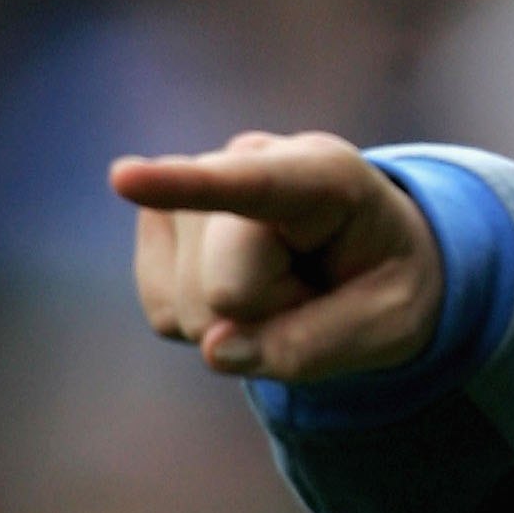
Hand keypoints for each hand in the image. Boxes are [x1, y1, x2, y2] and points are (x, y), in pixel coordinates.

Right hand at [110, 131, 443, 381]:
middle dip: (274, 319)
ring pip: (190, 308)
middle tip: (320, 294)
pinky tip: (244, 290)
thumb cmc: (383, 283)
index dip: (188, 186)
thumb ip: (313, 344)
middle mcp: (249, 162)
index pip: (251, 185)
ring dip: (242, 323)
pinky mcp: (158, 223)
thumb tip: (214, 351)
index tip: (124, 178)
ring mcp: (194, 188)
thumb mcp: (389, 325)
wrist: (366, 257)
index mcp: (326, 175)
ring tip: (288, 286)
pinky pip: (165, 315)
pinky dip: (208, 326)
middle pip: (226, 291)